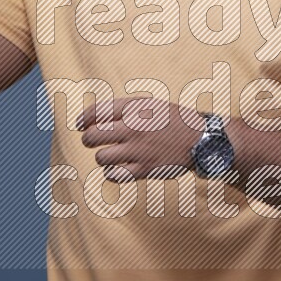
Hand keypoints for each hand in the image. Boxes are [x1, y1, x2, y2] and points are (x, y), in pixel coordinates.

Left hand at [78, 96, 205, 179]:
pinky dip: (112, 173)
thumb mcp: (151, 104)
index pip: (97, 112)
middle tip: (92, 141)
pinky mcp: (145, 169)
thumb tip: (91, 118)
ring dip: (102, 157)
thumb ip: (124, 108)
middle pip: (92, 136)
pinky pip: (114, 175)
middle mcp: (135, 128)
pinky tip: (118, 168)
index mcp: (136, 108)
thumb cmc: (173, 121)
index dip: (83, 118)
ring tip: (110, 155)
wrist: (201, 140)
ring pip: (101, 157)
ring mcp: (139, 149)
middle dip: (88, 139)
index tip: (79, 125)